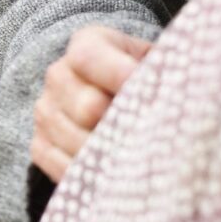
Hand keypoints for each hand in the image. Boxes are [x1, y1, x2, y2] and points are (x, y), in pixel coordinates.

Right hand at [30, 26, 151, 182]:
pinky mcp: (40, 145)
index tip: (152, 94)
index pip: (88, 57)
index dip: (118, 75)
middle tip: (157, 140)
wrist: (115, 97)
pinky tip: (118, 177)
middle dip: (124, 125)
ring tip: (142, 162)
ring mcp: (46, 112)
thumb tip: (180, 96)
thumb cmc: (146, 81)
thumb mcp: (157, 62)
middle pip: (87, 107)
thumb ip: (164, 72)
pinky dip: (92, 177)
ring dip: (112, 156)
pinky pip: (62, 168)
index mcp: (87, 45)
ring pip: (77, 142)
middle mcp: (58, 76)